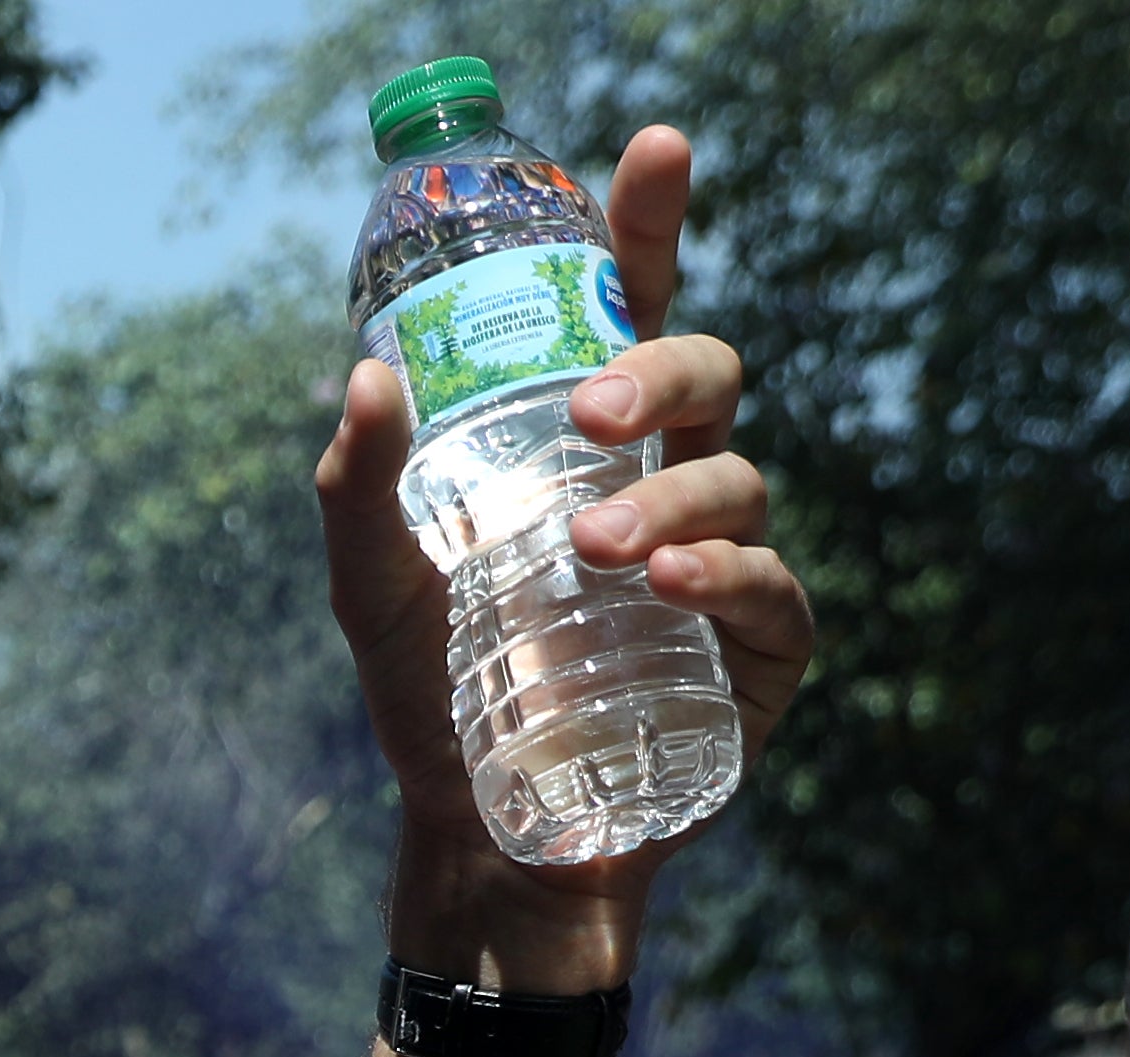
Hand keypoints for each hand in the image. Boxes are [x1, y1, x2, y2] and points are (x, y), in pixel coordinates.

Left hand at [313, 127, 809, 988]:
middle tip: (589, 415)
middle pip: (705, 371)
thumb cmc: (438, 697)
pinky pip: (772, 588)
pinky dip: (725, 578)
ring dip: (672, 498)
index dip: (649, 226)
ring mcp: (727, 563)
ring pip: (737, 479)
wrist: (484, 833)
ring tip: (597, 551)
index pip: (634, 308)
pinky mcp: (762, 652)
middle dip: (658, 370)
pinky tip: (666, 589)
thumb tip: (362, 378)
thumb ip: (358, 492)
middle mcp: (669, 481)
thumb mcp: (374, 591)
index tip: (652, 150)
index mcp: (589, 445)